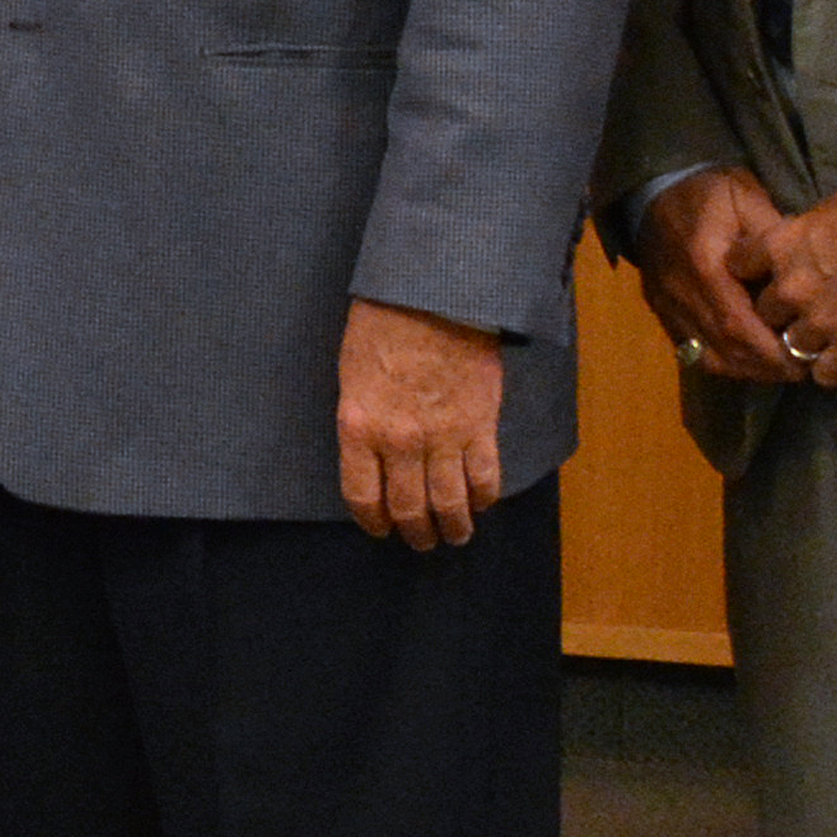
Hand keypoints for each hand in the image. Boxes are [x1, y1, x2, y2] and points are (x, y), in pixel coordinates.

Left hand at [337, 298, 506, 548]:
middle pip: (408, 508)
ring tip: (456, 535)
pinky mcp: (480, 426)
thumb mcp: (352, 374)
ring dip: (454, 526)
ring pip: (450, 502)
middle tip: (422, 541)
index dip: (373, 521)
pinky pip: (485, 477)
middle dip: (415, 533)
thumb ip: (362, 420)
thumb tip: (371, 454)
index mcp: (359, 428)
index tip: (381, 529)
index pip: (363, 496)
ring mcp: (443, 437)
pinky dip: (485, 497)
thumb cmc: (383, 325)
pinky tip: (482, 503)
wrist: (434, 295)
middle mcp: (399, 442)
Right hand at [630, 168, 803, 382]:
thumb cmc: (707, 191)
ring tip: (778, 371)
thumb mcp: (748, 199)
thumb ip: (774, 237)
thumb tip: (805, 270)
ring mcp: (667, 305)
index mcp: (704, 265)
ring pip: (707, 355)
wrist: (653, 189)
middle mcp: (682, 293)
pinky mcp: (662, 310)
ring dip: (745, 369)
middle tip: (801, 372)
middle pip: (725, 347)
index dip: (770, 350)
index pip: (738, 323)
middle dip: (765, 366)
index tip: (804, 358)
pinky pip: (692, 348)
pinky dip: (722, 361)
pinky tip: (747, 361)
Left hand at [748, 183, 836, 387]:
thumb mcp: (826, 211)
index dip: (750, 274)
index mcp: (779, 246)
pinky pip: (824, 374)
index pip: (736, 266)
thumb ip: (801, 234)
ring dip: (805, 344)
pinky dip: (832, 369)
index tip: (761, 276)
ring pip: (790, 346)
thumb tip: (795, 243)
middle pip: (764, 312)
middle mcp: (789, 287)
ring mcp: (817, 321)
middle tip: (803, 310)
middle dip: (780, 313)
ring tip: (825, 338)